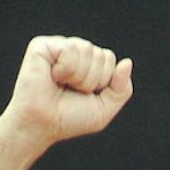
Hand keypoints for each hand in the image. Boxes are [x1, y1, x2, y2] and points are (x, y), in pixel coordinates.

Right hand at [0, 36, 134, 155]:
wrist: (43, 124)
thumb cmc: (69, 118)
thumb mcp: (104, 109)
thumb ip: (122, 88)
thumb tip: (127, 63)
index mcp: (88, 63)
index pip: (110, 59)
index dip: (103, 82)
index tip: (86, 95)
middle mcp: (74, 52)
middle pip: (101, 55)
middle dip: (92, 80)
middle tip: (72, 91)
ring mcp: (58, 47)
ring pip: (88, 49)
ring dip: (79, 77)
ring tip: (63, 84)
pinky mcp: (42, 45)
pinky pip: (70, 49)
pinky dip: (66, 69)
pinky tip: (53, 76)